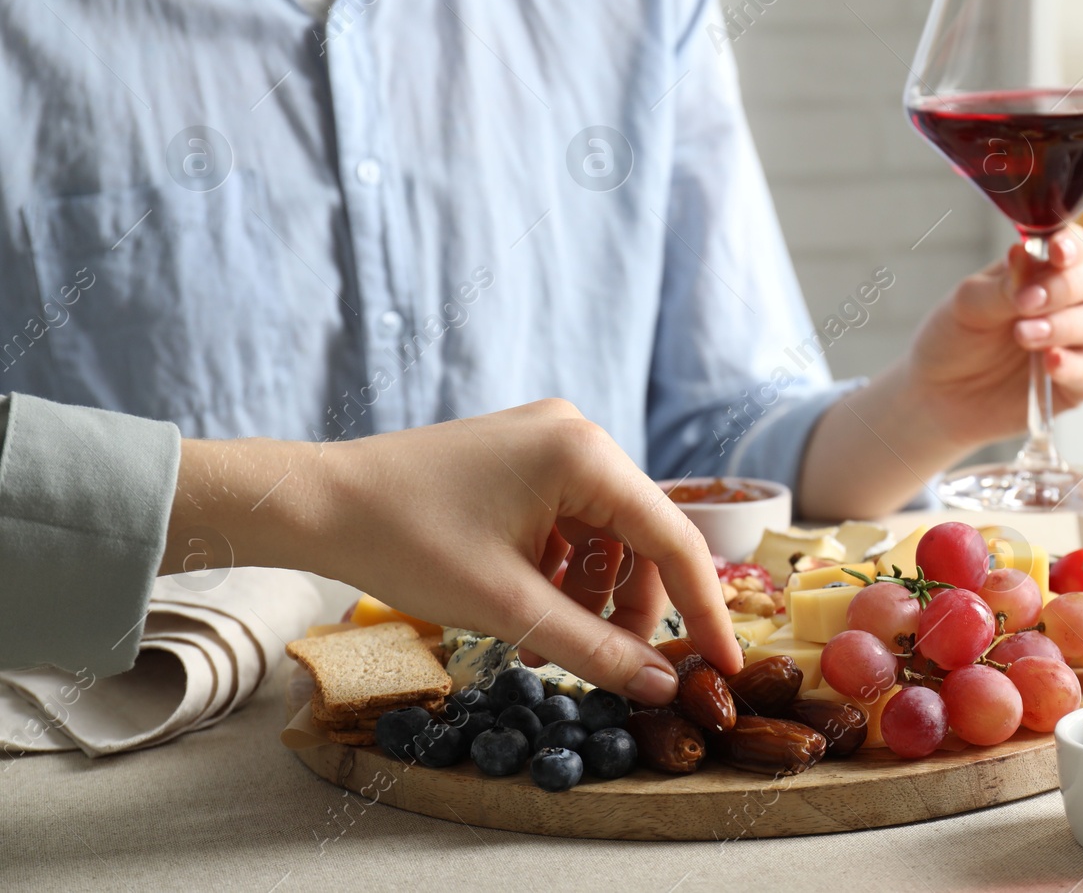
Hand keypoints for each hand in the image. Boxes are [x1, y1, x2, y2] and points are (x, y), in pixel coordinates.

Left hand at [166, 400, 741, 705]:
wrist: (316, 504)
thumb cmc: (405, 541)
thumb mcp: (507, 608)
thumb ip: (593, 649)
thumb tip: (660, 685)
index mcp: (583, 453)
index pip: (673, 537)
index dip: (703, 606)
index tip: (727, 662)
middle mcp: (577, 435)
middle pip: (640, 537)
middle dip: (632, 608)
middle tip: (616, 669)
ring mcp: (548, 443)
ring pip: (605, 536)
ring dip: (592, 597)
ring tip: (552, 647)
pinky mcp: (523, 461)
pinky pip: (571, 524)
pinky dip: (563, 574)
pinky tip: (533, 614)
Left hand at [906, 225, 1082, 447]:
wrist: (941, 395)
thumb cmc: (957, 340)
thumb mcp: (968, 306)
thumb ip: (1001, 285)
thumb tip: (1024, 255)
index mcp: (1046, 268)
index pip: (1077, 244)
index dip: (1073, 245)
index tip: (1056, 252)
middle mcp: (1075, 299)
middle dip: (1068, 287)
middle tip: (1028, 303)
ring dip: (1066, 326)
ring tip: (1024, 335)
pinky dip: (1076, 366)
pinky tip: (1050, 363)